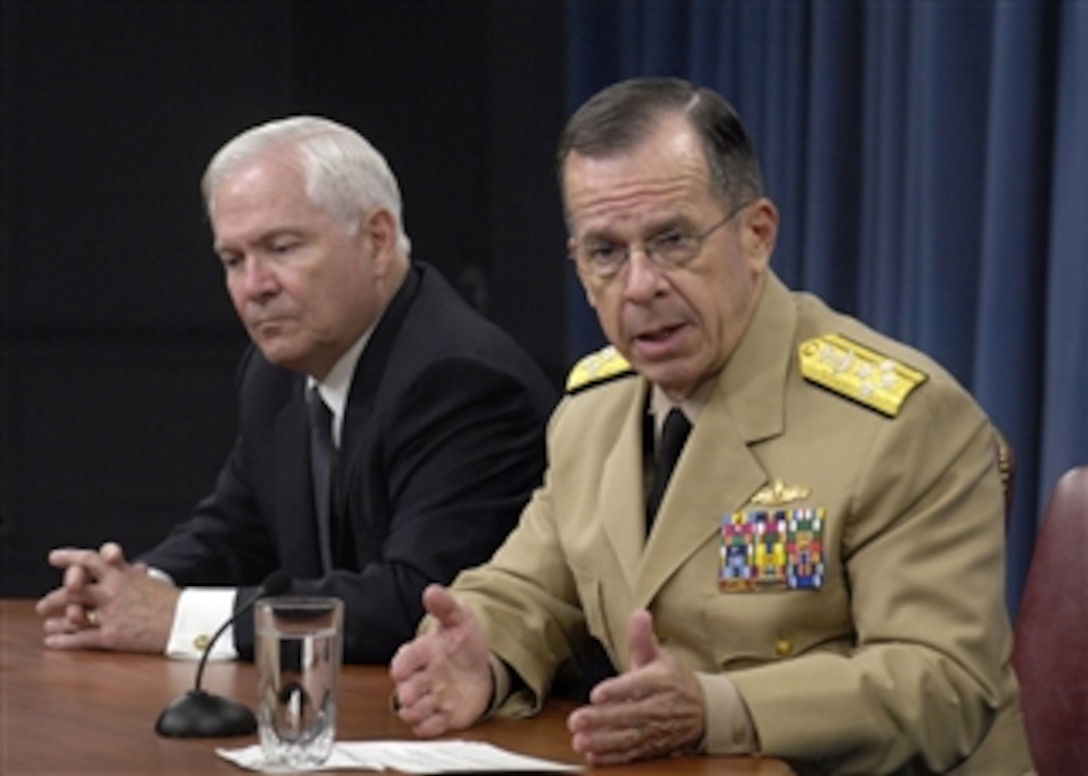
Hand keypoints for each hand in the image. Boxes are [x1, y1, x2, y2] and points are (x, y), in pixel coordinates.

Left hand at [36, 542, 179, 652]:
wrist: (186, 621)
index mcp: (123, 574)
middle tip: (44, 603)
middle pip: (75, 588)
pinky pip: (82, 638)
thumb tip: (123, 568)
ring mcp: (110, 613)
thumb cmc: (172, 601)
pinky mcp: (112, 635)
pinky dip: (64, 641)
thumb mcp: (149, 579)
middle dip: (56, 596)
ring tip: (48, 625)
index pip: (91, 559)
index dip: (70, 557)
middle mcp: (113, 591)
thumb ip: (131, 573)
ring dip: (58, 620)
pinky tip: (53, 642)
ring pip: (74, 613)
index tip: (55, 557)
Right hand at [389, 584, 493, 736]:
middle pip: (405, 691)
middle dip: (410, 692)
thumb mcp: (460, 619)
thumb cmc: (465, 642)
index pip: (403, 660)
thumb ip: (445, 606)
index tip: (402, 669)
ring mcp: (431, 699)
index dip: (402, 666)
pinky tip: (442, 714)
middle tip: (424, 687)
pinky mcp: (441, 717)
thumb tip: (432, 591)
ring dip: (420, 710)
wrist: (482, 666)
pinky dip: (430, 726)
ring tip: (436, 700)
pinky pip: (427, 729)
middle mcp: (422, 678)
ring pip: (413, 712)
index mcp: (422, 652)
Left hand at [567, 609, 705, 764]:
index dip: (618, 690)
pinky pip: (634, 755)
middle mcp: (659, 707)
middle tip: (577, 720)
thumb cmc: (674, 680)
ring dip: (603, 742)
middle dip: (602, 720)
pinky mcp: (653, 747)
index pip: (638, 686)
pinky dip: (614, 758)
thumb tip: (638, 613)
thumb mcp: (660, 656)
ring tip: (580, 741)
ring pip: (629, 738)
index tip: (597, 693)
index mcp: (660, 681)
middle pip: (630, 715)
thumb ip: (643, 638)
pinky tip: (594, 756)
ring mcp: (657, 730)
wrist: (704, 711)